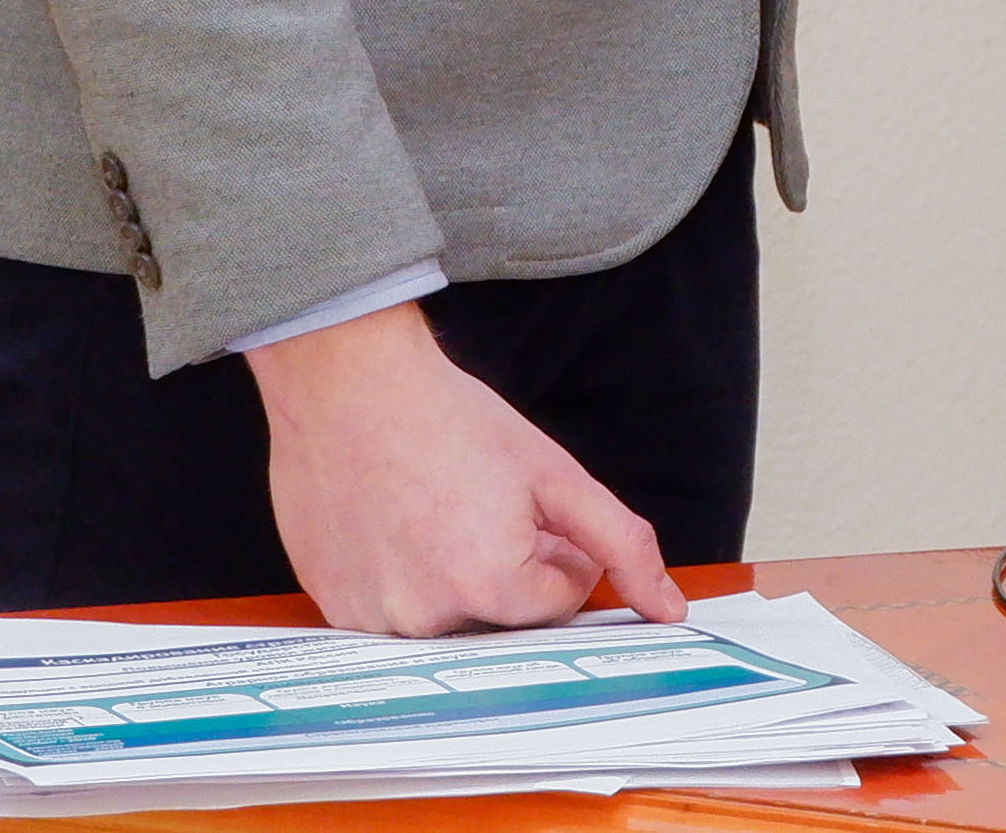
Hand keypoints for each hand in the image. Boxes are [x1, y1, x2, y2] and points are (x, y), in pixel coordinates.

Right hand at [249, 299, 682, 634]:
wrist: (346, 384)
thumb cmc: (445, 419)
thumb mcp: (556, 474)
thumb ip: (621, 545)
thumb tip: (669, 609)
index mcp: (491, 585)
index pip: (559, 600)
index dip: (553, 547)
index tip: (520, 505)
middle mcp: (428, 618)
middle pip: (503, 616)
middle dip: (505, 568)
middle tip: (472, 503)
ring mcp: (373, 620)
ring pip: (448, 618)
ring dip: (451, 577)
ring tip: (428, 512)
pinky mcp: (336, 610)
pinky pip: (391, 616)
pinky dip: (399, 579)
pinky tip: (390, 527)